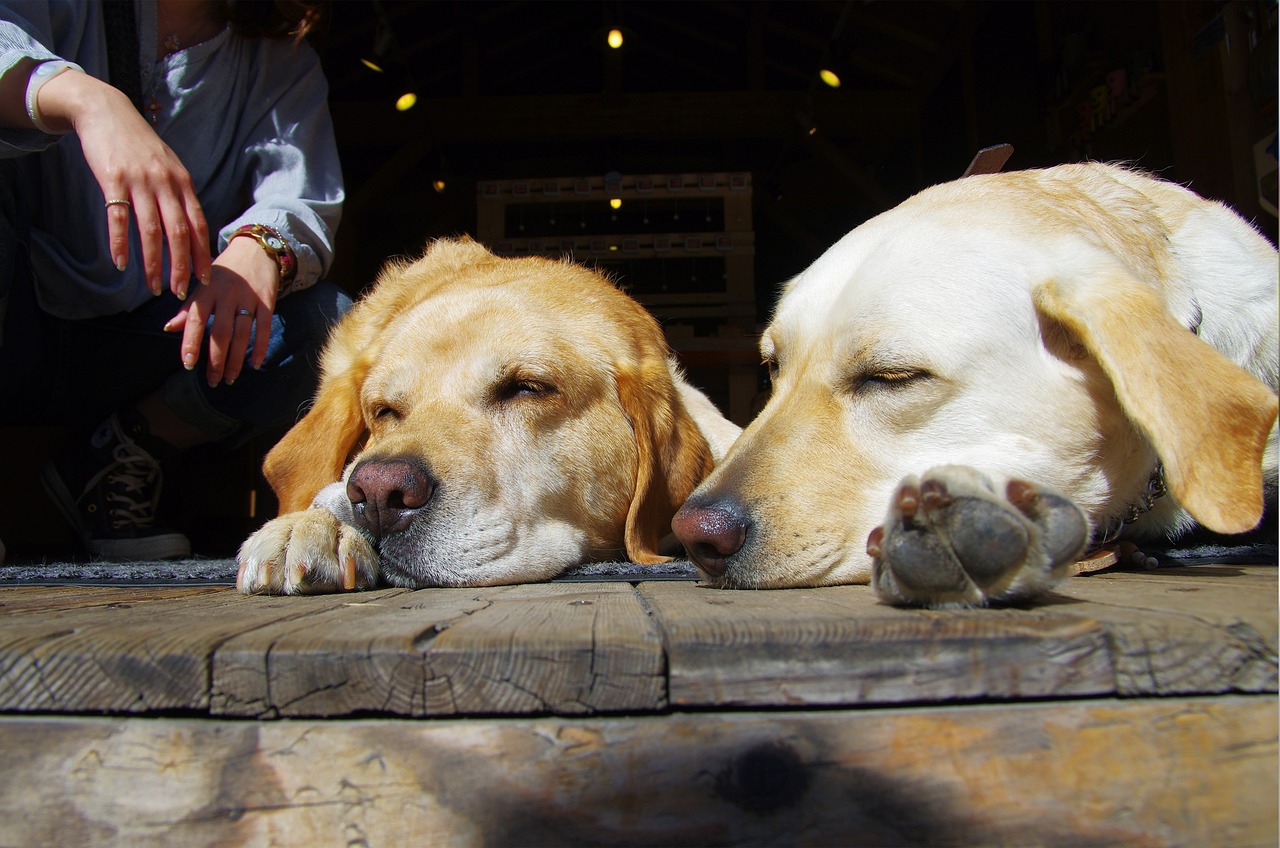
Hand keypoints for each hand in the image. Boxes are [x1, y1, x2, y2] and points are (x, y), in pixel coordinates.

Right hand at [34, 67, 211, 297]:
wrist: (106, 111)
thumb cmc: (139, 144)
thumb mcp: (168, 166)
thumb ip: (179, 194)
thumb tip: (190, 228)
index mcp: (182, 182)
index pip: (198, 225)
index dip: (202, 253)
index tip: (204, 278)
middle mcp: (165, 183)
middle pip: (178, 233)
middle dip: (182, 266)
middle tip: (180, 292)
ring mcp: (139, 181)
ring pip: (150, 231)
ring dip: (153, 263)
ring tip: (152, 286)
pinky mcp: (112, 180)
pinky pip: (118, 219)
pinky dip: (120, 244)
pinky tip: (121, 264)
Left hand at [164, 236, 277, 385]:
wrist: (255, 250)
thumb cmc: (225, 272)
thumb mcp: (203, 284)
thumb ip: (188, 308)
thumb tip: (168, 328)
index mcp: (206, 290)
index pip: (195, 320)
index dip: (190, 343)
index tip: (188, 365)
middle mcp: (226, 294)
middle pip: (220, 332)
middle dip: (215, 359)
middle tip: (212, 380)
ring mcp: (248, 298)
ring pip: (241, 334)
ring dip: (236, 359)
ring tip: (230, 378)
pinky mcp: (267, 301)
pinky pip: (263, 328)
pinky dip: (259, 347)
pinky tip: (255, 364)